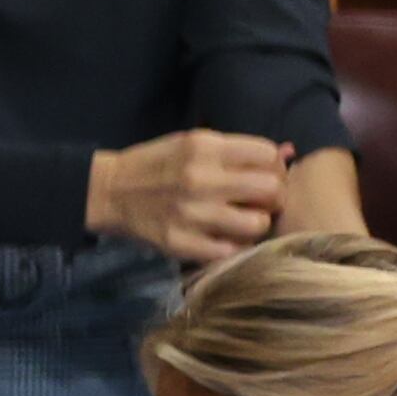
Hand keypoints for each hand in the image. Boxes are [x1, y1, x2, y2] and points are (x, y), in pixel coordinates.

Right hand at [88, 128, 290, 262]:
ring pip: (257, 224)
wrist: (107, 192)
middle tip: (257, 200)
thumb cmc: (155, 164)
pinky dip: (233, 246)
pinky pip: (230, 251)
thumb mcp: (192, 144)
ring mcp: (191, 214)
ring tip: (241, 220)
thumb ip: (237, 150)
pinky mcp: (180, 242)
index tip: (261, 173)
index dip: (272, 165)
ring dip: (255, 223)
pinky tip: (223, 238)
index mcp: (204, 147)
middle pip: (271, 189)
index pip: (268, 154)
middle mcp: (201, 179)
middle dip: (271, 195)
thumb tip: (289, 152)